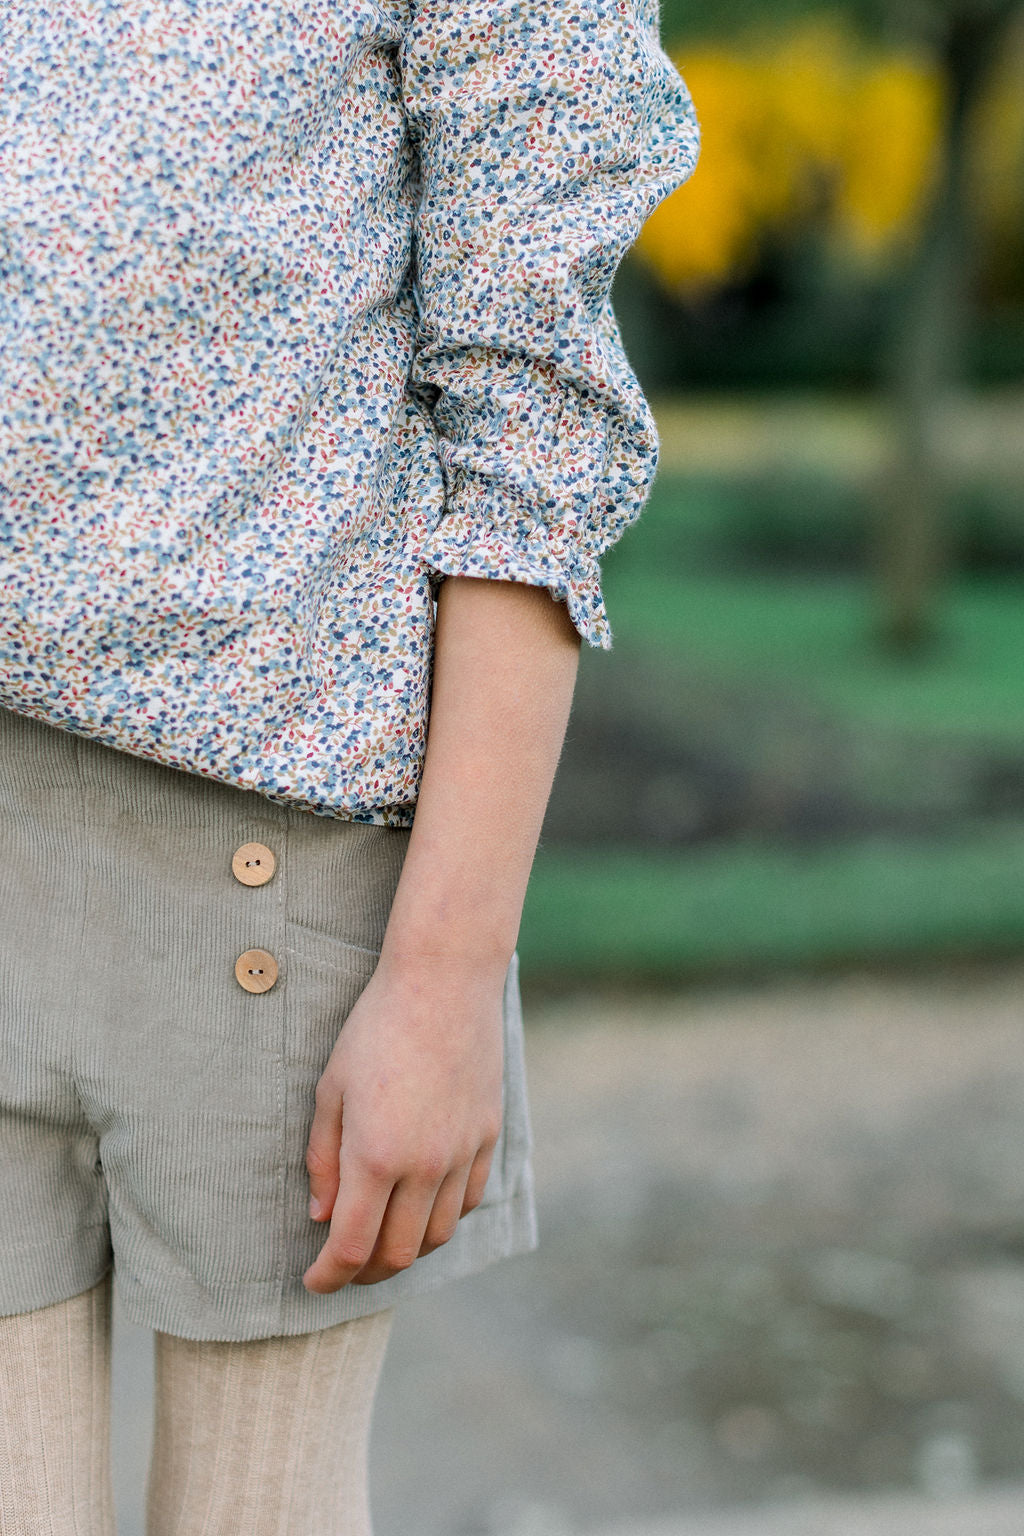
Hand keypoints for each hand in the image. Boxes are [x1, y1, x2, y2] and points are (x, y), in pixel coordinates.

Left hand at [302, 953, 504, 1291]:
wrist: (444, 982)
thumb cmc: (376, 1028)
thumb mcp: (331, 1089)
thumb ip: (323, 1158)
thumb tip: (322, 1216)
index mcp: (376, 1155)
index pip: (351, 1247)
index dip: (329, 1278)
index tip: (313, 1282)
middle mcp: (425, 1165)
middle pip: (398, 1254)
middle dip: (364, 1274)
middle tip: (342, 1268)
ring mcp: (463, 1153)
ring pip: (439, 1236)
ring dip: (406, 1251)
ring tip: (382, 1243)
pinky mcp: (488, 1136)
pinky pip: (468, 1201)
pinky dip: (442, 1219)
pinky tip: (422, 1208)